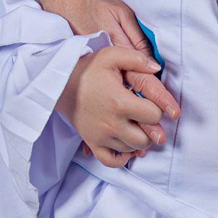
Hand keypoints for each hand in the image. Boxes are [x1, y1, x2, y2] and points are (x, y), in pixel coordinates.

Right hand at [55, 42, 178, 167]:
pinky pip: (111, 161)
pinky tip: (127, 145)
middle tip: (145, 116)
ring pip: (132, 149)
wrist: (60, 83)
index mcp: (120, 102)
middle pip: (146, 139)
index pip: (154, 116)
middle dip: (151, 128)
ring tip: (136, 125)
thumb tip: (157, 68)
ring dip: (139, 140)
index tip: (150, 102)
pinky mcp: (92, 143)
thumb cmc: (87, 70)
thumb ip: (137, 59)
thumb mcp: (111, 55)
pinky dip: (123, 158)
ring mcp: (101, 136)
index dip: (157, 109)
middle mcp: (112, 124)